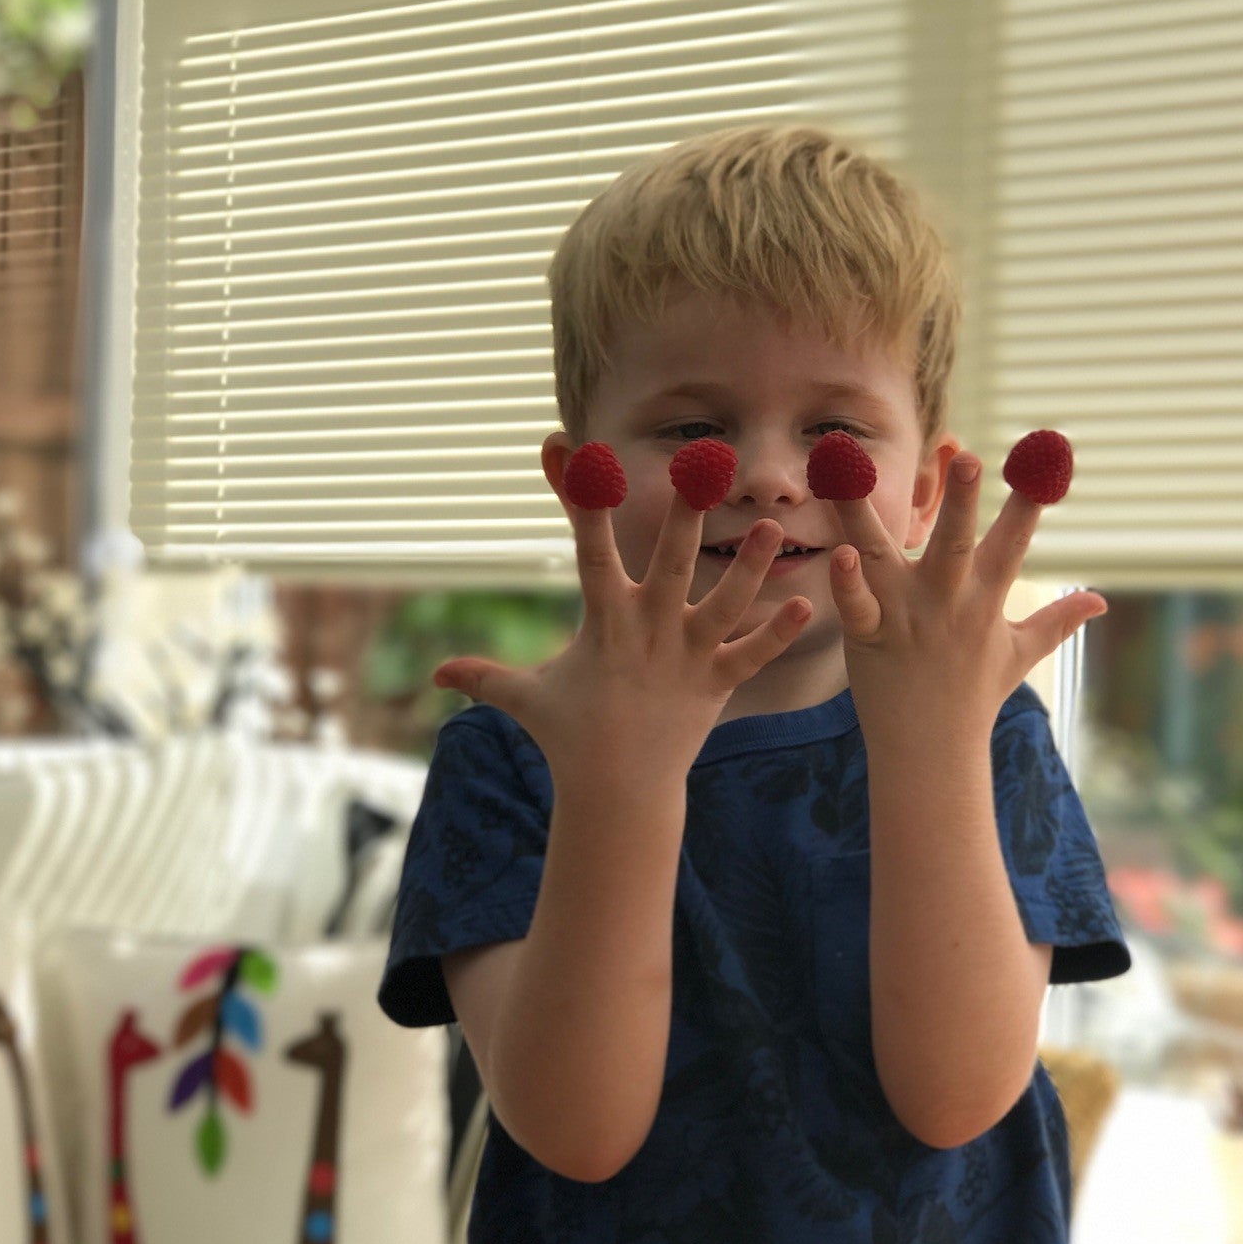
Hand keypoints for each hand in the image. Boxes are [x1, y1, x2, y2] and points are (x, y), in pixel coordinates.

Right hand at [432, 462, 812, 784]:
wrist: (617, 792)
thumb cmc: (569, 737)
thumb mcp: (525, 700)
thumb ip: (484, 678)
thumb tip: (435, 674)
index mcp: (605, 623)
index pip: (591, 551)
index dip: (582, 500)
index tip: (576, 451)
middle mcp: (651, 630)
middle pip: (673, 562)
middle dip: (687, 513)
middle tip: (704, 466)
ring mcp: (688, 657)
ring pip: (727, 602)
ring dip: (752, 567)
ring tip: (774, 528)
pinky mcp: (718, 684)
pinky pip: (754, 655)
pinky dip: (779, 634)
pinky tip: (807, 604)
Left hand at [826, 452, 1105, 746]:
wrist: (933, 754)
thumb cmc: (973, 698)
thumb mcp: (1020, 654)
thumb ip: (1057, 620)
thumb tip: (1099, 600)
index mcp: (985, 599)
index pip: (1014, 540)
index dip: (1031, 496)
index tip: (1051, 451)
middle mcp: (947, 602)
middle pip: (955, 545)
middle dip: (961, 502)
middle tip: (967, 456)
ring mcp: (905, 619)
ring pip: (883, 557)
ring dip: (864, 514)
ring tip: (846, 468)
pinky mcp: (869, 638)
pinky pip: (856, 607)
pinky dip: (847, 584)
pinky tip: (840, 553)